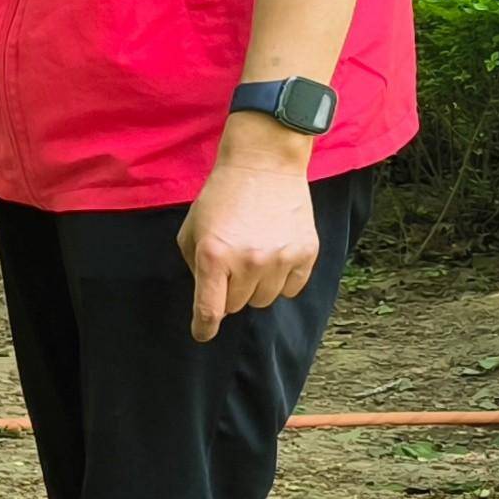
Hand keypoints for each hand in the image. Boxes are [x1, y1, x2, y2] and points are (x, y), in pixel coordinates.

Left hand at [176, 122, 320, 340]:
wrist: (264, 164)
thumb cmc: (222, 196)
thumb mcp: (192, 229)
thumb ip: (196, 267)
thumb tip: (209, 299)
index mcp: (213, 256)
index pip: (210, 311)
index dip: (204, 328)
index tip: (203, 334)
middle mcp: (248, 262)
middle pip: (237, 306)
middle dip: (229, 292)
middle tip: (231, 265)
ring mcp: (280, 258)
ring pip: (264, 300)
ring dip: (256, 286)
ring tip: (254, 255)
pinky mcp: (306, 253)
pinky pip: (292, 289)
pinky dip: (282, 279)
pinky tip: (276, 254)